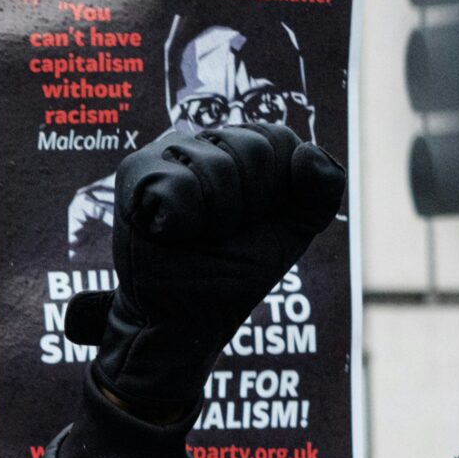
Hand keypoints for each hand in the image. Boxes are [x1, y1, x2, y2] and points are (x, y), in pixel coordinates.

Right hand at [70, 123, 343, 419]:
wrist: (187, 317)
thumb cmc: (234, 272)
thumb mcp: (294, 231)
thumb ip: (324, 189)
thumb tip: (305, 152)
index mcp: (244, 147)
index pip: (279, 140)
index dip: (277, 190)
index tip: (255, 222)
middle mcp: (205, 141)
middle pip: (253, 148)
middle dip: (249, 206)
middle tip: (223, 232)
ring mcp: (167, 153)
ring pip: (215, 167)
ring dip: (215, 219)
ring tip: (195, 234)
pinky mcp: (134, 174)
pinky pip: (175, 185)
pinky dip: (182, 221)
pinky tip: (167, 232)